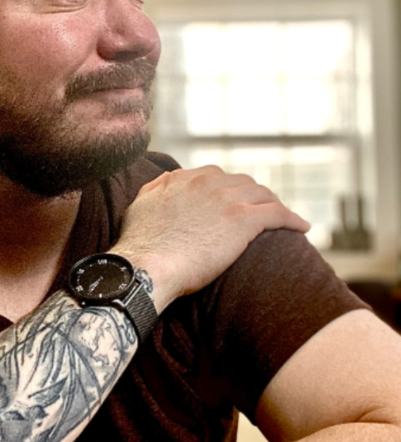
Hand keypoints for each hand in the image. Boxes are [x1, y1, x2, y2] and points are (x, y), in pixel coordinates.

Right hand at [112, 166, 309, 311]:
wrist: (146, 265)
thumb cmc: (139, 244)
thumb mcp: (140, 204)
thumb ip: (157, 187)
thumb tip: (168, 181)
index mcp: (183, 178)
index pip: (215, 176)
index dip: (227, 188)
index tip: (232, 201)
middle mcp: (207, 182)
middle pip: (242, 182)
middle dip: (253, 195)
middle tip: (261, 211)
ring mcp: (227, 199)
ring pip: (262, 194)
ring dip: (274, 204)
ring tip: (282, 218)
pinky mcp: (244, 220)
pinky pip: (278, 213)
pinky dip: (292, 219)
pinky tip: (302, 227)